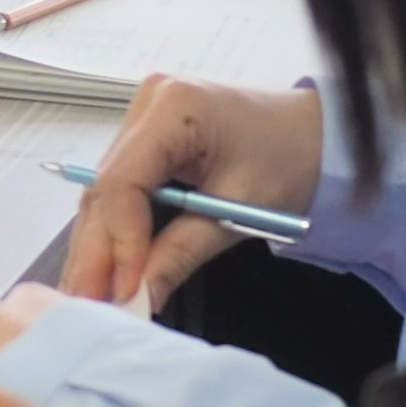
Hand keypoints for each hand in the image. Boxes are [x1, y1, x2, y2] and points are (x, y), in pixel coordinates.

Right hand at [59, 76, 324, 312]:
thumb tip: (140, 296)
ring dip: (98, 243)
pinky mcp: (144, 137)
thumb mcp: (241, 210)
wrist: (316, 134)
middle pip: (103, 186)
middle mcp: (145, 104)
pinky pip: (119, 188)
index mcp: (173, 107)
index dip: (118, 239)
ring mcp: (140, 118)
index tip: (125, 288)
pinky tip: (108, 265)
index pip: (123, 180)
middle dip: (96, 249)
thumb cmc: (289, 160)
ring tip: (92, 293)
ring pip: (103, 190)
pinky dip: (115, 229)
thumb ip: (183, 252)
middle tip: (89, 302)